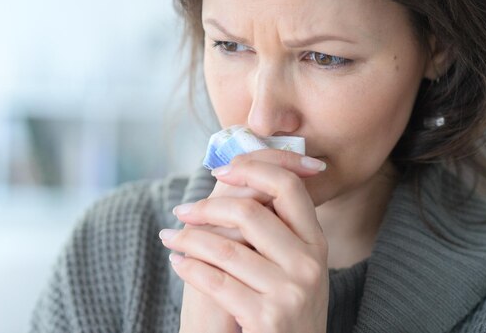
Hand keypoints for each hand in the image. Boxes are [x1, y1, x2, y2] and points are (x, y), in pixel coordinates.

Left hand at [161, 153, 328, 332]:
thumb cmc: (285, 306)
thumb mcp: (296, 264)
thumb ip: (278, 227)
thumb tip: (241, 176)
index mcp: (315, 242)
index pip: (288, 186)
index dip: (251, 169)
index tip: (220, 171)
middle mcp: (309, 263)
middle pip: (250, 212)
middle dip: (206, 207)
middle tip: (182, 211)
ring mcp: (291, 292)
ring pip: (225, 248)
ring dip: (187, 239)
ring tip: (170, 237)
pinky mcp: (268, 318)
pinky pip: (216, 281)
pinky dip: (189, 268)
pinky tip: (177, 263)